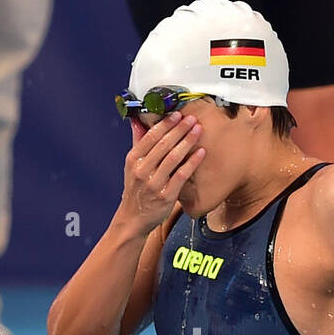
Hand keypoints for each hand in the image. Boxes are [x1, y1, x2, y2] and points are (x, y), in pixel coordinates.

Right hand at [118, 113, 204, 230]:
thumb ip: (137, 143)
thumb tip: (137, 121)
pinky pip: (181, 175)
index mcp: (133, 159)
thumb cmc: (136, 190)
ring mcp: (154, 183)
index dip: (166, 124)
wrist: (133, 219)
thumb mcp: (132, 166)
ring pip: (173, 157)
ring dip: (187, 142)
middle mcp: (142, 170)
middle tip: (193, 119)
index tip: (178, 114)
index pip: (151, 136)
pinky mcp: (165, 195)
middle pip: (163, 144)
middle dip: (180, 129)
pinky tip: (202, 153)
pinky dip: (192, 162)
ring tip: (198, 130)